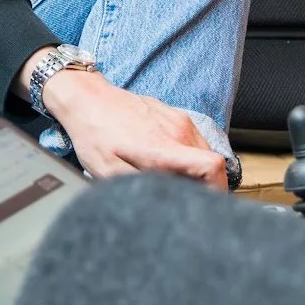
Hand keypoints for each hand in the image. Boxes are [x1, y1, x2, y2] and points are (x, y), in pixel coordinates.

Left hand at [28, 57, 228, 190]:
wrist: (87, 99)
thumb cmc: (95, 135)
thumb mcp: (110, 173)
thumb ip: (143, 189)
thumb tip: (165, 205)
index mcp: (163, 147)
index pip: (212, 166)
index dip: (217, 189)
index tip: (208, 202)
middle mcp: (177, 131)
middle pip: (212, 163)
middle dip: (202, 184)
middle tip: (179, 194)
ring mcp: (179, 119)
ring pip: (204, 152)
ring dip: (194, 169)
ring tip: (168, 176)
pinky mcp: (175, 114)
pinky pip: (193, 140)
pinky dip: (187, 155)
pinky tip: (163, 160)